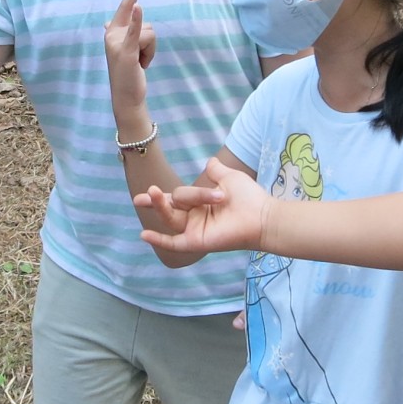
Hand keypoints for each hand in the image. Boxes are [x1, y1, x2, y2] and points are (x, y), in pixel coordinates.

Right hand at [105, 0, 156, 129]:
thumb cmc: (127, 72)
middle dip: (149, 43)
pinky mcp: (126, 51)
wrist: (125, 96)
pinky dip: (136, 20)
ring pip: (149, 34)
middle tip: (139, 61)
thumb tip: (107, 22)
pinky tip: (138, 7)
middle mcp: (112, 33)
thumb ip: (119, 33)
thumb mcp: (124, 49)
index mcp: (112, 31)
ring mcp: (117, 42)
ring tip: (139, 64)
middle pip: (144, 25)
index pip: (125, 7)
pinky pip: (134, 32)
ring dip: (150, 52)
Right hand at [137, 159, 273, 255]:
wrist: (262, 215)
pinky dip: (159, 240)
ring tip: (152, 194)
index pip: (179, 196)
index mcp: (200, 203)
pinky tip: (144, 234)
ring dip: (160, 207)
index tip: (159, 189)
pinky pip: (174, 243)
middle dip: (156, 201)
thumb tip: (210, 161)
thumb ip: (217, 171)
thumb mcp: (229, 178)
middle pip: (172, 206)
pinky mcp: (197, 242)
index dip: (172, 194)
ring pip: (171, 219)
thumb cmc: (249, 198)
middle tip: (140, 197)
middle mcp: (195, 217)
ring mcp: (194, 230)